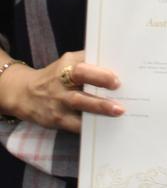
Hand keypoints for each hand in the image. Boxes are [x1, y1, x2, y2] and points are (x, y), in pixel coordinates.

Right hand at [1, 51, 122, 132]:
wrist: (25, 94)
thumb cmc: (56, 76)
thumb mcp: (68, 63)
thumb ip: (88, 62)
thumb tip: (116, 65)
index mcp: (66, 66)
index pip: (82, 66)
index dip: (98, 71)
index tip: (116, 76)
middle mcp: (61, 82)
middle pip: (80, 78)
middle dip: (100, 82)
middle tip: (119, 86)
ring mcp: (58, 102)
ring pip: (79, 104)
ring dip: (99, 107)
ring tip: (118, 110)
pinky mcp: (57, 119)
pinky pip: (75, 124)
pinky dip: (90, 125)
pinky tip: (105, 125)